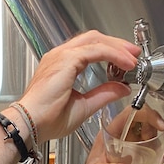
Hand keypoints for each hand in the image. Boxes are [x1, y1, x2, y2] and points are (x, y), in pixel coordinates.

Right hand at [17, 31, 139, 141]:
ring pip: (95, 40)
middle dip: (117, 44)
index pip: (90, 48)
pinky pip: (95, 50)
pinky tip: (124, 63)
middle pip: (94, 39)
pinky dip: (113, 54)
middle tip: (134, 54)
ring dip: (117, 47)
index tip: (127, 61)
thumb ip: (103, 94)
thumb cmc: (46, 120)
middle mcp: (59, 56)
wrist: (30, 124)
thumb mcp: (83, 106)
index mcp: (61, 66)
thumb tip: (122, 88)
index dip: (111, 51)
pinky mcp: (66, 60)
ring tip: (132, 57)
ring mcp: (61, 56)